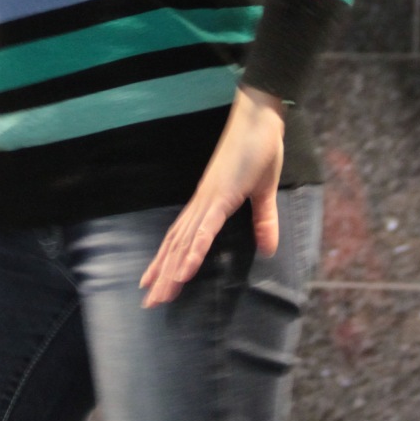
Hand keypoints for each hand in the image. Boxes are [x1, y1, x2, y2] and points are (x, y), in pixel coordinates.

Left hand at [139, 85, 287, 308]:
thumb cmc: (260, 148)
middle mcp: (203, 203)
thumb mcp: (264, 191)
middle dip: (162, 274)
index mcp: (210, 203)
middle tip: (149, 302)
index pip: (182, 238)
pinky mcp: (221, 196)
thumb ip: (264, 220)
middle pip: (176, 245)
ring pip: (185, 242)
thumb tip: (270, 249)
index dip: (167, 261)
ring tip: (161, 294)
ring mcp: (209, 199)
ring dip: (171, 269)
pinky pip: (204, 228)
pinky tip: (185, 270)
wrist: (259, 118)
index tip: (153, 284)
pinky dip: (193, 250)